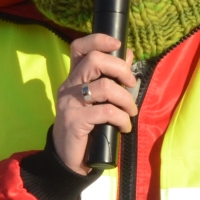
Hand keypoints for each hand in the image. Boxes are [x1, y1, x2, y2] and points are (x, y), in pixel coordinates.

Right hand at [52, 34, 137, 171]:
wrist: (68, 159)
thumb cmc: (87, 128)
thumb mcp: (98, 101)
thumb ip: (110, 79)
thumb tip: (128, 55)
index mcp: (74, 78)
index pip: (79, 48)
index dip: (98, 40)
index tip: (118, 45)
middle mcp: (68, 87)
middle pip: (94, 60)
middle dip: (120, 69)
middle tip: (130, 84)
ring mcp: (70, 103)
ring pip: (104, 86)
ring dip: (126, 99)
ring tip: (130, 112)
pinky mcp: (75, 120)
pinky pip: (107, 112)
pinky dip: (122, 119)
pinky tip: (124, 127)